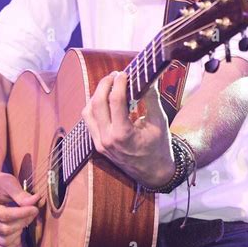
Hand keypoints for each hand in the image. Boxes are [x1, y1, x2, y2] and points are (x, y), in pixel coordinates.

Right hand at [0, 170, 41, 246]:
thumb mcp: (8, 182)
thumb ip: (21, 194)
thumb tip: (35, 201)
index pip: (3, 215)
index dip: (22, 214)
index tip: (34, 208)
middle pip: (5, 229)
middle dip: (23, 221)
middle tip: (34, 210)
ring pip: (5, 240)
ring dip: (20, 231)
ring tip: (26, 218)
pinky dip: (16, 241)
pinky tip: (20, 228)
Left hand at [81, 71, 174, 187]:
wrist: (154, 173)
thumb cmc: (159, 147)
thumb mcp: (159, 121)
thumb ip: (151, 98)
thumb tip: (148, 76)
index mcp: (123, 134)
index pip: (115, 101)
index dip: (119, 83)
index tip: (124, 73)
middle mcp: (107, 139)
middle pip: (97, 103)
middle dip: (104, 84)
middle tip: (115, 75)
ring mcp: (100, 143)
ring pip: (88, 112)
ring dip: (96, 95)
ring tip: (109, 85)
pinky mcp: (98, 145)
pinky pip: (89, 121)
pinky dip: (94, 107)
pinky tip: (105, 100)